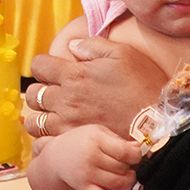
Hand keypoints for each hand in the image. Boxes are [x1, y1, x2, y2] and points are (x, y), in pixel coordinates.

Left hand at [28, 32, 167, 138]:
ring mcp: (68, 124)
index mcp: (74, 75)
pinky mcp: (75, 143)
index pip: (38, 65)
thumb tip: (72, 46)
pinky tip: (59, 133)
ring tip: (53, 114)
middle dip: (39, 90)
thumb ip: (93, 46)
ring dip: (40, 116)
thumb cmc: (142, 85)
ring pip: (34, 121)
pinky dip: (47, 137)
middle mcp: (65, 100)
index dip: (43, 65)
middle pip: (32, 94)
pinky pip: (45, 142)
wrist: (157, 122)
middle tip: (54, 93)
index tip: (54, 70)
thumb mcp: (122, 54)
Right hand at [48, 125, 141, 189]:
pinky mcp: (84, 188)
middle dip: (130, 167)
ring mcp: (87, 174)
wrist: (56, 156)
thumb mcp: (98, 132)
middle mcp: (91, 157)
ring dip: (127, 181)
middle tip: (127, 164)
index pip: (124, 152)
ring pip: (117, 183)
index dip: (136, 155)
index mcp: (96, 140)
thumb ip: (118, 140)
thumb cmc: (81, 141)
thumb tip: (139, 147)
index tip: (136, 155)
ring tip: (126, 176)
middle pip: (122, 168)